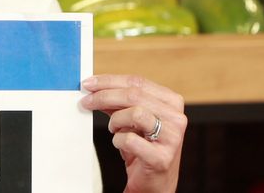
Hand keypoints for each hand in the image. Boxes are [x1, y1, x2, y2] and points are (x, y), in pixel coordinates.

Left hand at [81, 74, 186, 192]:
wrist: (154, 183)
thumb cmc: (143, 147)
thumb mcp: (132, 120)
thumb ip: (119, 102)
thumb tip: (94, 87)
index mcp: (172, 102)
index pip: (138, 81)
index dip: (110, 80)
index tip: (89, 83)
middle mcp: (176, 117)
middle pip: (134, 94)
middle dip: (104, 96)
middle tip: (86, 101)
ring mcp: (172, 138)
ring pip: (135, 113)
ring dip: (116, 120)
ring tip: (113, 129)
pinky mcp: (162, 158)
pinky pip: (130, 140)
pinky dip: (118, 140)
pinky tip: (120, 143)